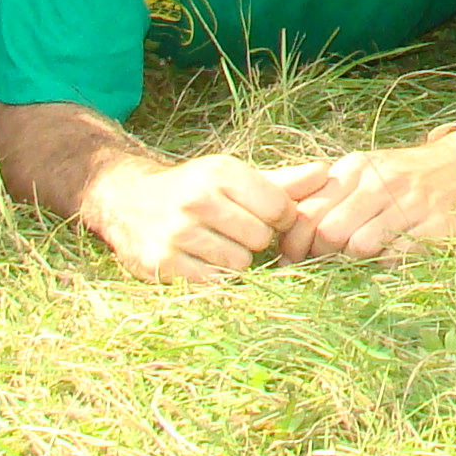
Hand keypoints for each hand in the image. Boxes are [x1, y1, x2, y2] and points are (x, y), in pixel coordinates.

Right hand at [87, 153, 296, 284]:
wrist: (126, 200)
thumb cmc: (194, 188)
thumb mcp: (234, 177)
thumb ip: (283, 181)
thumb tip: (328, 172)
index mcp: (220, 172)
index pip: (280, 207)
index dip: (279, 219)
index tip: (264, 218)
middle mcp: (198, 199)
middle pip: (261, 238)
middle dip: (254, 240)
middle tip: (234, 232)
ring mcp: (177, 232)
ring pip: (239, 263)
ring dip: (234, 260)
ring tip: (215, 244)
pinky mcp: (163, 263)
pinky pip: (213, 282)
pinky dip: (213, 277)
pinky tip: (199, 260)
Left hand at [272, 137, 455, 259]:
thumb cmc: (404, 178)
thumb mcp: (364, 173)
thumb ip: (327, 196)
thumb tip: (285, 235)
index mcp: (358, 168)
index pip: (309, 211)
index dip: (294, 243)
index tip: (291, 260)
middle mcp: (383, 182)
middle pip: (330, 232)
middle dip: (320, 257)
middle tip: (322, 267)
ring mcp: (411, 205)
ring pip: (359, 247)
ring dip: (353, 262)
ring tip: (358, 261)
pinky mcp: (436, 229)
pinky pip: (395, 258)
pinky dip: (385, 266)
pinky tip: (388, 259)